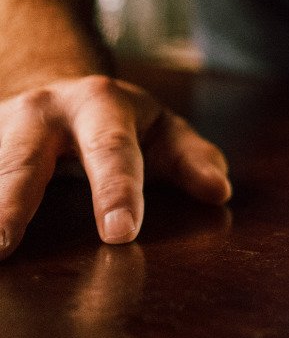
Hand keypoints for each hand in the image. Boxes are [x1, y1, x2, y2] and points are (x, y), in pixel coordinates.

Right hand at [0, 75, 230, 259]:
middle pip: (22, 161)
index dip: (116, 191)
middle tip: (3, 247)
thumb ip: (191, 159)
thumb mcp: (162, 130)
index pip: (112, 151)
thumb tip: (218, 192)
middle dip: (13, 204)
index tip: (120, 232)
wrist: (54, 90)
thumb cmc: (121, 123)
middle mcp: (40, 112)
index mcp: (99, 105)